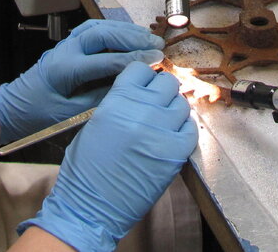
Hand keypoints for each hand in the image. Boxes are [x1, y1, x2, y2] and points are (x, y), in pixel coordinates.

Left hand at [0, 19, 164, 142]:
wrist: (12, 106)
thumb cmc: (38, 115)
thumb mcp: (69, 114)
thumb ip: (99, 99)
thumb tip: (129, 86)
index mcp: (65, 70)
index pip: (106, 60)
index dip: (134, 59)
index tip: (156, 60)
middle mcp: (66, 50)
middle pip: (103, 34)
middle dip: (132, 38)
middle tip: (156, 44)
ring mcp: (67, 44)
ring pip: (99, 27)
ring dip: (125, 30)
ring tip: (148, 38)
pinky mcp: (69, 44)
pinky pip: (94, 29)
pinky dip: (114, 30)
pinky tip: (129, 34)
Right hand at [19, 62, 197, 250]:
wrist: (91, 208)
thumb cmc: (86, 170)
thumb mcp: (95, 123)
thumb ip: (119, 102)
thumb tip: (139, 91)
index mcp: (117, 101)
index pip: (141, 69)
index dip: (144, 76)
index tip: (145, 85)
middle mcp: (141, 111)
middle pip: (167, 82)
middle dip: (162, 91)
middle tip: (157, 103)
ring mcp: (161, 132)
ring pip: (181, 104)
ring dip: (174, 110)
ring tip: (163, 123)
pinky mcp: (175, 154)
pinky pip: (191, 129)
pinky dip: (184, 130)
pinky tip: (173, 136)